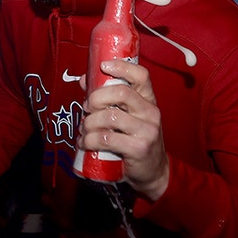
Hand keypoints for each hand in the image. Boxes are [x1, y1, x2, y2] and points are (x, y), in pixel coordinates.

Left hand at [80, 59, 168, 199]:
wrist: (153, 171)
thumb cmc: (135, 140)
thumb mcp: (127, 116)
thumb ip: (108, 98)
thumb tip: (85, 80)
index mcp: (148, 100)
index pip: (141, 75)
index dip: (121, 67)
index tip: (103, 66)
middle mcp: (151, 112)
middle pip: (121, 93)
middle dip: (96, 98)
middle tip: (86, 107)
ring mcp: (147, 130)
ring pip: (110, 116)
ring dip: (89, 122)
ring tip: (84, 129)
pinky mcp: (139, 148)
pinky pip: (107, 138)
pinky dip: (90, 140)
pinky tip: (85, 143)